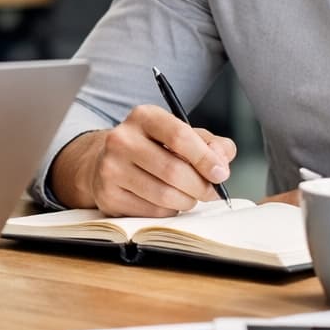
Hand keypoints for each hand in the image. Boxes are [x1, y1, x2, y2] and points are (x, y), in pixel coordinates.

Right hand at [49, 105, 236, 216]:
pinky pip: (152, 212)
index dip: (205, 158)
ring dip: (186, 201)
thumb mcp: (180, 135)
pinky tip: (167, 202)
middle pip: (173, 170)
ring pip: (164, 195)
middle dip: (200, 186)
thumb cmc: (152, 148)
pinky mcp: (108, 195)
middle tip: (210, 192)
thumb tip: (223, 160)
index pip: (179, 136)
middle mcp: (121, 139)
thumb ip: (209, 144)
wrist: (105, 161)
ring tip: (189, 196)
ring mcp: (110, 168)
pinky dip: (169, 211)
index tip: (221, 174)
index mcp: (143, 117)